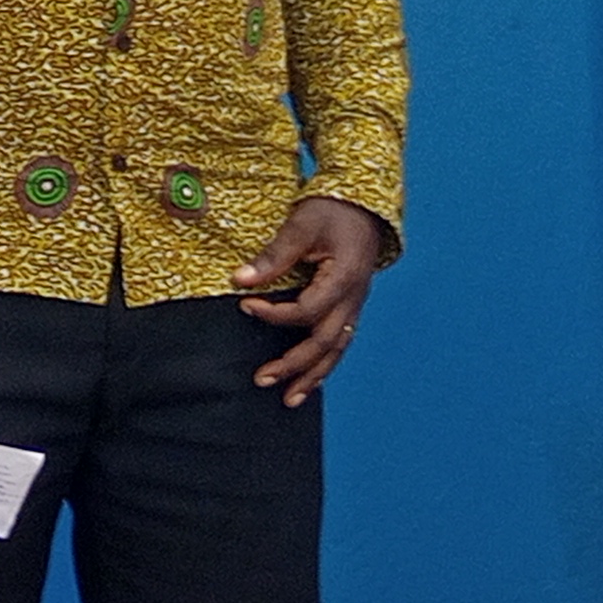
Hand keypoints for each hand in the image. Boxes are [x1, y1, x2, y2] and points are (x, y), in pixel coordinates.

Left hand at [235, 194, 390, 404]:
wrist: (363, 202)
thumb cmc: (332, 210)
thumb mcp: (301, 225)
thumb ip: (273, 256)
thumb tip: (239, 280)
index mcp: (345, 278)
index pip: (306, 310)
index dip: (274, 314)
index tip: (245, 306)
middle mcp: (354, 297)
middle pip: (325, 341)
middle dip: (294, 365)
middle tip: (262, 379)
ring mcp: (355, 304)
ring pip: (337, 349)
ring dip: (313, 375)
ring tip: (289, 399)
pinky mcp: (350, 305)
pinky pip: (339, 340)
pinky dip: (324, 362)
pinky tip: (309, 379)